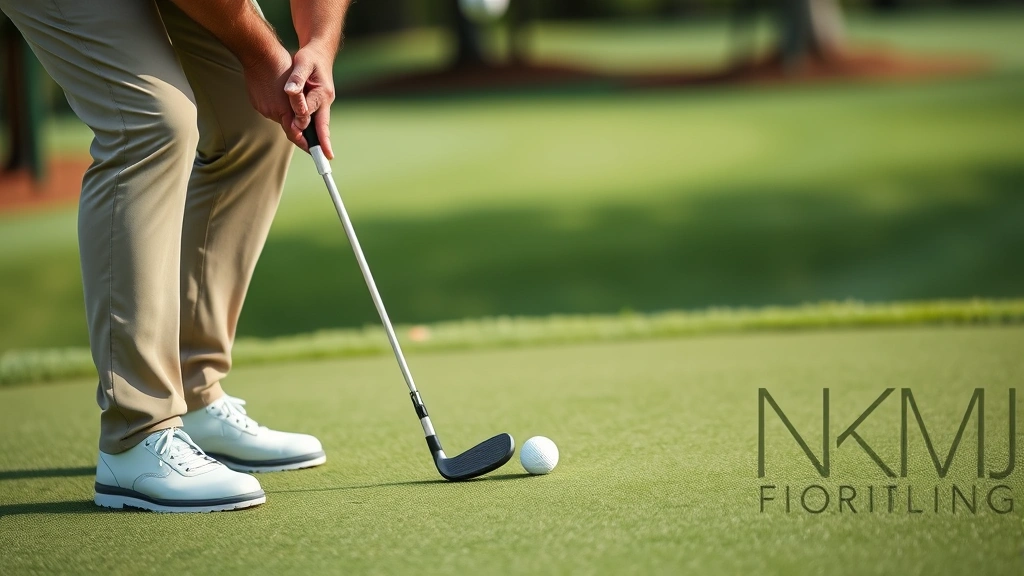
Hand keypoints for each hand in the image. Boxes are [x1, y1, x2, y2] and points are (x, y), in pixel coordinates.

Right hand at [241, 45, 305, 148]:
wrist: (258, 53)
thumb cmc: (282, 67)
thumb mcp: (297, 87)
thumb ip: (299, 109)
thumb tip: (301, 125)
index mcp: (282, 111)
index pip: (295, 135)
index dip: (305, 143)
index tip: (313, 151)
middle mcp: (270, 113)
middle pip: (287, 124)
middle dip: (296, 123)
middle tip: (306, 124)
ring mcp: (262, 107)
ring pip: (279, 115)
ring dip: (286, 110)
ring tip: (291, 100)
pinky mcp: (256, 101)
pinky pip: (270, 106)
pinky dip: (277, 103)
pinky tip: (279, 92)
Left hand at [284, 43, 336, 158]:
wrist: (320, 52)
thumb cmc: (310, 57)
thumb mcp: (302, 63)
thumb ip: (296, 78)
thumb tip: (290, 91)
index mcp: (322, 93)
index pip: (314, 113)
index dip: (312, 129)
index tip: (318, 147)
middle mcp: (324, 101)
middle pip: (322, 125)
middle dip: (323, 142)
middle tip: (326, 158)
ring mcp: (322, 104)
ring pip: (317, 124)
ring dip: (316, 139)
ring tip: (320, 156)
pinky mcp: (316, 104)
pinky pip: (312, 119)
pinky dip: (310, 130)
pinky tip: (307, 141)